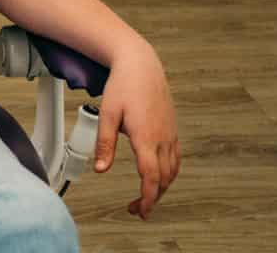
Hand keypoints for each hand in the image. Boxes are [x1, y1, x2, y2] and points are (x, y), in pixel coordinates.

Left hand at [95, 41, 179, 218]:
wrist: (141, 64)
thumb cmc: (124, 85)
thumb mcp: (108, 113)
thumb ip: (105, 143)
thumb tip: (101, 169)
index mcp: (146, 137)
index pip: (151, 177)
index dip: (147, 198)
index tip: (140, 211)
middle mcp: (162, 138)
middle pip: (164, 179)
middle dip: (152, 198)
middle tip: (137, 209)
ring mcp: (170, 133)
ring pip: (172, 171)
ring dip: (161, 187)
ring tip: (146, 196)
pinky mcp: (172, 129)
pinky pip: (176, 158)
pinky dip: (169, 173)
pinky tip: (160, 175)